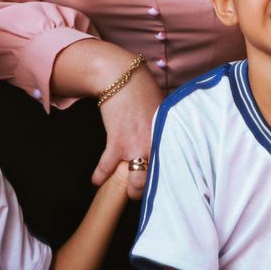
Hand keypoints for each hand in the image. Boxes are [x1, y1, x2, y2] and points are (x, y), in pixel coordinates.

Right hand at [95, 60, 160, 199]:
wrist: (122, 78)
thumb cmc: (145, 92)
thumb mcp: (164, 112)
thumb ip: (167, 130)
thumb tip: (171, 142)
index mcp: (169, 137)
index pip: (174, 168)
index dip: (169, 181)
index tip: (164, 186)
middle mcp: (156, 146)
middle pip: (156, 181)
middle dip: (146, 191)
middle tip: (140, 191)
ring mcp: (136, 147)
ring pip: (135, 184)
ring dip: (127, 190)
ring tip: (120, 190)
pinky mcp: (116, 143)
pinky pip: (105, 169)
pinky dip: (99, 177)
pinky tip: (96, 181)